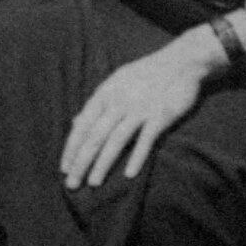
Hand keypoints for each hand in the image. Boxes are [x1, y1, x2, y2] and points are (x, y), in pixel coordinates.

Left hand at [58, 39, 209, 189]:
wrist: (181, 61)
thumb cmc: (145, 74)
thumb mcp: (115, 83)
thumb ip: (96, 104)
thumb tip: (75, 122)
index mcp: (105, 93)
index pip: (82, 125)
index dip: (72, 148)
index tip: (64, 168)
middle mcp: (118, 102)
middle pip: (95, 136)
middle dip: (81, 161)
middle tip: (71, 184)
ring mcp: (139, 108)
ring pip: (116, 140)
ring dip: (103, 163)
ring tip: (93, 183)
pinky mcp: (160, 115)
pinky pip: (146, 139)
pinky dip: (137, 157)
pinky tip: (128, 174)